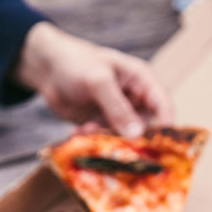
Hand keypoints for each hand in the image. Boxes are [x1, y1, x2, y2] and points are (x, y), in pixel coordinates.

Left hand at [12, 22, 172, 135]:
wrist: (46, 67)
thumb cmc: (76, 62)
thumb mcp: (98, 81)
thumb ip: (117, 107)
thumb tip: (137, 134)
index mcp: (142, 81)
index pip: (163, 105)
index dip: (165, 126)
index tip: (160, 147)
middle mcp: (134, 100)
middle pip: (145, 127)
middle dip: (132, 139)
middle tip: (118, 148)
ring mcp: (118, 114)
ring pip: (123, 137)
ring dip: (108, 139)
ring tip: (88, 130)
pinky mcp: (102, 125)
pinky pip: (105, 140)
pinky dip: (94, 140)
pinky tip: (78, 132)